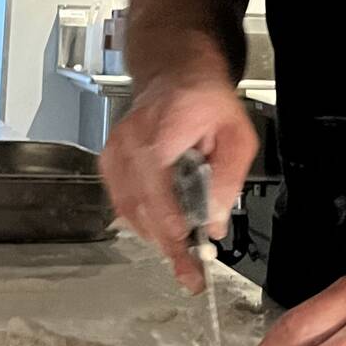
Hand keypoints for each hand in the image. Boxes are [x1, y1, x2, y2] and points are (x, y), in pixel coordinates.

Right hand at [100, 74, 255, 291]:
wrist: (176, 74)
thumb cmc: (206, 100)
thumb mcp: (236, 135)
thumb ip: (228, 179)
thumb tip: (215, 221)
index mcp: (161, 132)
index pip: (158, 192)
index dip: (172, 231)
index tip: (188, 259)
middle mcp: (130, 142)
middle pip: (141, 208)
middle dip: (167, 244)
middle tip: (189, 271)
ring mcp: (115, 151)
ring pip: (128, 210)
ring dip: (154, 234)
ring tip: (180, 252)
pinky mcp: (108, 160)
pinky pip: (121, 201)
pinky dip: (141, 218)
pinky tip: (161, 225)